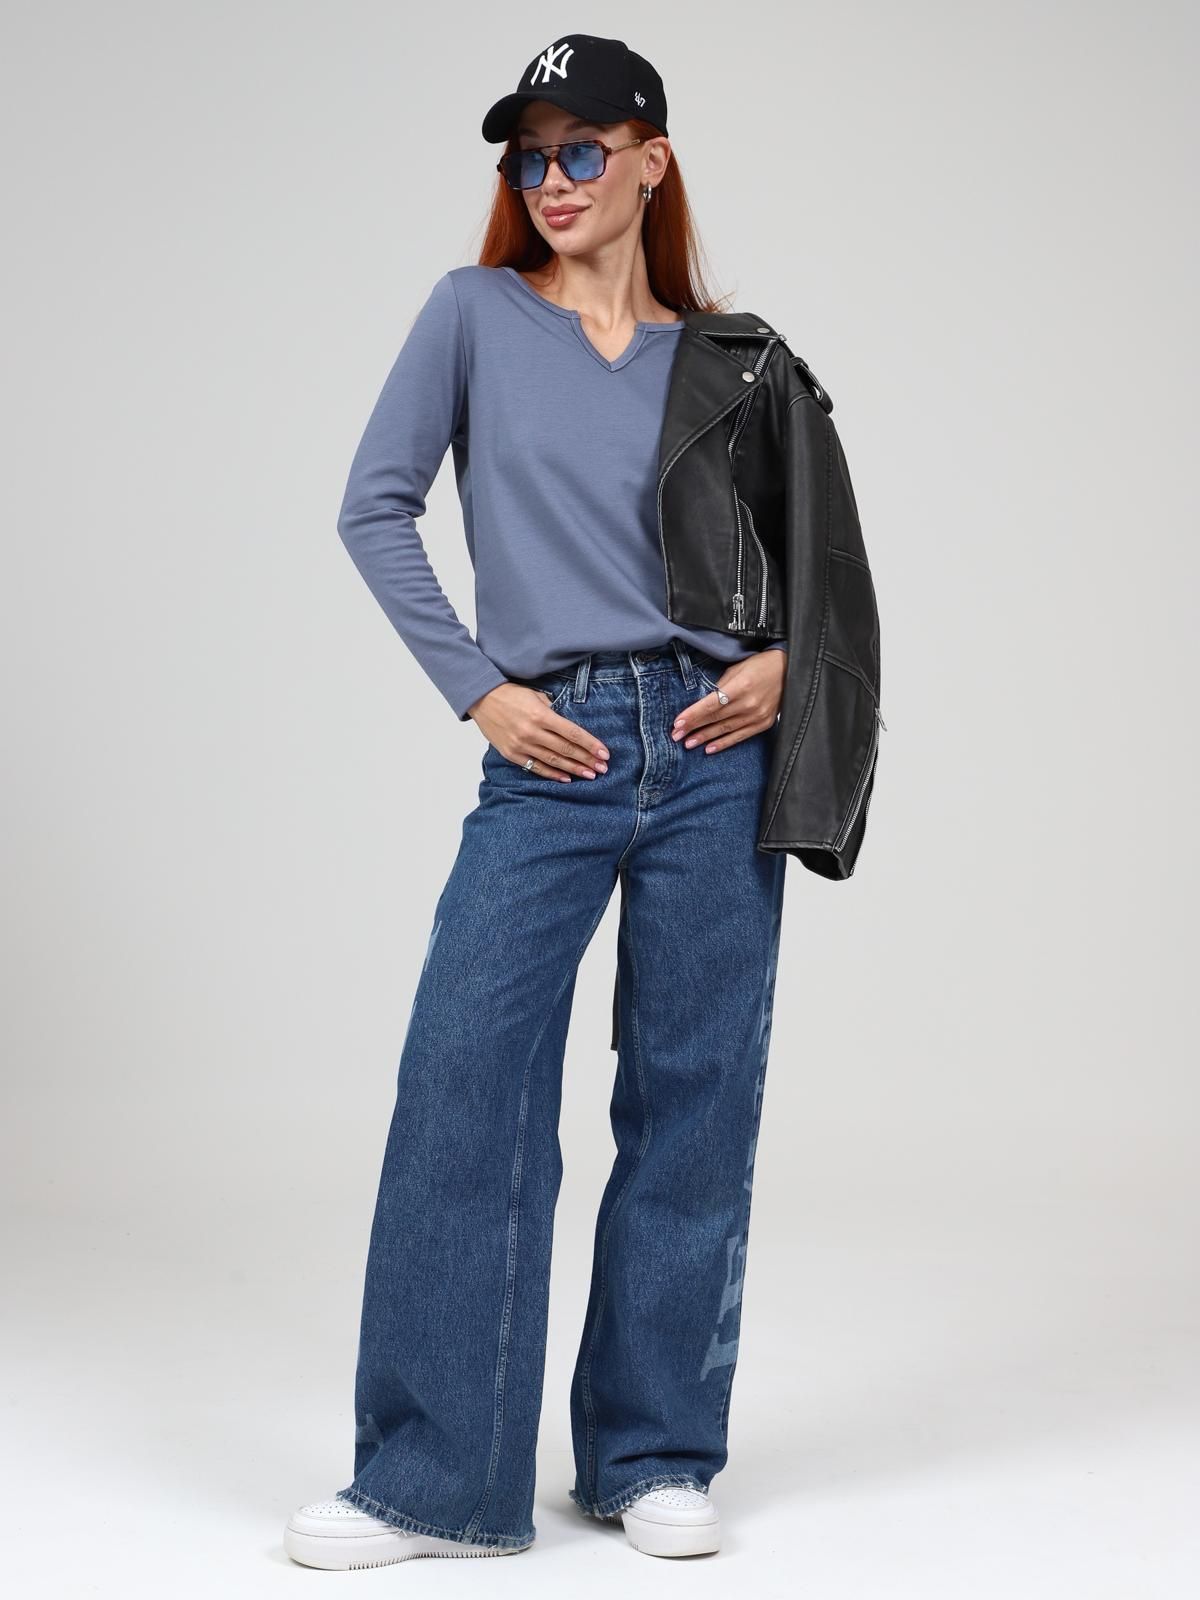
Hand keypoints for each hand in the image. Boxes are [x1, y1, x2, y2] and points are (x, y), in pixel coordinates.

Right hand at [468, 683, 608, 781]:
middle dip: (587, 759)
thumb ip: (553, 711)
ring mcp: (521, 745)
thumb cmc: (511, 694)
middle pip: (566, 749)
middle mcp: (532, 732)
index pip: (572, 732)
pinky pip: (535, 767)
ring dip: (574, 769)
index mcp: (541, 715)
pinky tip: (566, 779)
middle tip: (603, 768)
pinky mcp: (512, 754)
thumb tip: (568, 726)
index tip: (604, 753)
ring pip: (553, 761)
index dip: (590, 744)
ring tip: (590, 775)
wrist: (482, 699)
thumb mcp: (536, 696)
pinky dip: (552, 774)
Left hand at [672, 648, 786, 752]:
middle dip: (693, 728)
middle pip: (715, 718)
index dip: (693, 715)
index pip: (710, 704)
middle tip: (675, 736)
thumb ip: (721, 687)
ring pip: (724, 730)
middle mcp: (749, 704)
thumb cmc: (760, 666)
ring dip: (704, 738)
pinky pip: (739, 737)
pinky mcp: (763, 724)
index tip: (677, 723)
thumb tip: (703, 703)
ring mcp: (757, 716)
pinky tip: (709, 749)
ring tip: (688, 744)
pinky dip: (723, 743)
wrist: (790, 671)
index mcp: (741, 686)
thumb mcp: (738, 669)